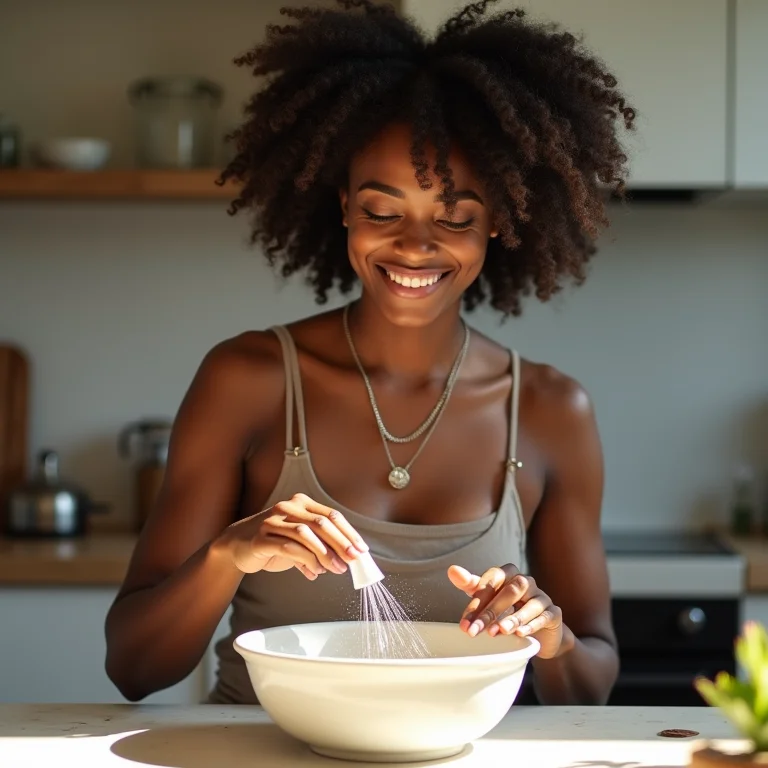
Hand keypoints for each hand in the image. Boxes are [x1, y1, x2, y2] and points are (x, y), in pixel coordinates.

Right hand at [217, 493, 368, 579]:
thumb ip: (321, 546)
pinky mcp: (262, 537)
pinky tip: (314, 571)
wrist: (238, 546)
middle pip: (322, 523)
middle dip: (341, 543)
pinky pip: (288, 547)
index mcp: (301, 504)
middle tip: (353, 560)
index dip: (349, 533)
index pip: (331, 515)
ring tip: (335, 569)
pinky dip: (305, 560)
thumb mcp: (300, 540)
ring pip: (306, 534)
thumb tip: (346, 561)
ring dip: (325, 554)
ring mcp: (273, 521)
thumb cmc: (274, 541)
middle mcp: (288, 507)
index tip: (361, 550)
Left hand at [448, 563, 563, 658]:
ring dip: (512, 617)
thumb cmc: (507, 609)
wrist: (539, 631)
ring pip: (529, 602)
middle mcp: (526, 582)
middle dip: (490, 611)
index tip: (464, 622)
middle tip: (475, 631)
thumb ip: (471, 585)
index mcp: (508, 574)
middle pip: (509, 591)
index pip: (492, 580)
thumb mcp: (487, 597)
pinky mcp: (554, 613)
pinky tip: (520, 634)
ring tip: (498, 632)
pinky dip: (531, 625)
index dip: (477, 600)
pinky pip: (545, 616)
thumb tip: (452, 570)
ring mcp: (542, 596)